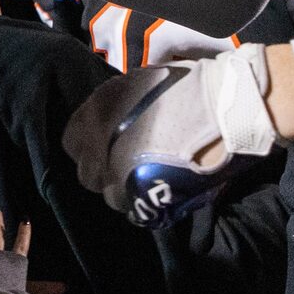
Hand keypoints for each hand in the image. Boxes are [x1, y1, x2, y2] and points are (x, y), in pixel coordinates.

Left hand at [63, 44, 279, 226]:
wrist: (222, 106)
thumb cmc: (189, 87)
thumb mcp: (141, 82)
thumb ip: (120, 106)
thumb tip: (118, 121)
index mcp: (96, 111)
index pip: (71, 140)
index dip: (89, 147)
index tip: (105, 148)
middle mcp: (98, 143)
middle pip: (87, 174)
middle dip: (105, 172)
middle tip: (130, 166)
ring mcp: (118, 172)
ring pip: (110, 195)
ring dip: (126, 190)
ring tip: (151, 179)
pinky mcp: (143, 195)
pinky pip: (135, 210)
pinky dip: (145, 205)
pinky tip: (162, 193)